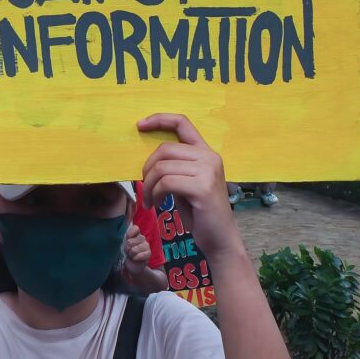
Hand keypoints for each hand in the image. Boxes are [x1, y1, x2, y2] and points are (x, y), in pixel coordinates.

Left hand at [122, 224, 151, 276]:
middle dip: (127, 248)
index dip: (131, 233)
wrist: (133, 265)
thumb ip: (124, 239)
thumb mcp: (123, 245)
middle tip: (127, 251)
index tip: (127, 237)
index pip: (135, 228)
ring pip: (134, 249)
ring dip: (131, 254)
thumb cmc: (127, 253)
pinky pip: (140, 255)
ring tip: (131, 255)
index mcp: (135, 234)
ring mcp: (146, 245)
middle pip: (131, 241)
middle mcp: (141, 238)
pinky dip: (135, 258)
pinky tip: (135, 259)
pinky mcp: (149, 253)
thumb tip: (125, 234)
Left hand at [137, 113, 242, 258]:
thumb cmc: (200, 212)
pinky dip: (155, 194)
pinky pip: (166, 182)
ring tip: (150, 200)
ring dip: (149, 186)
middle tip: (145, 187)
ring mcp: (208, 171)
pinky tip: (156, 204)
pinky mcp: (203, 187)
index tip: (139, 125)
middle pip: (165, 148)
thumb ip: (174, 166)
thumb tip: (147, 159)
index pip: (182, 123)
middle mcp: (210, 157)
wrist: (220, 238)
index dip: (159, 119)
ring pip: (162, 167)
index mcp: (206, 152)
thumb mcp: (186, 182)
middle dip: (147, 168)